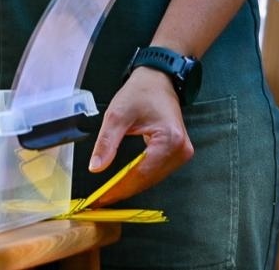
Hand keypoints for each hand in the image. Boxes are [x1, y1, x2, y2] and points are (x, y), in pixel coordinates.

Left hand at [87, 67, 193, 205]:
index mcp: (169, 140)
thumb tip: (96, 167)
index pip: (141, 173)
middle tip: (101, 199)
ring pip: (153, 177)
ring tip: (109, 192)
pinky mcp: (178, 152)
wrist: (158, 79)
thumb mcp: (117, 114)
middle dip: (124, 189)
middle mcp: (181, 150)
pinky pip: (156, 170)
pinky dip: (139, 176)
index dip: (120, 188)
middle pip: (149, 179)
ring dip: (131, 185)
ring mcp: (182, 153)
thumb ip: (106, 143)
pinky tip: (123, 181)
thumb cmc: (140, 92)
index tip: (102, 198)